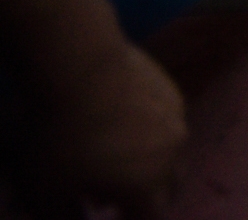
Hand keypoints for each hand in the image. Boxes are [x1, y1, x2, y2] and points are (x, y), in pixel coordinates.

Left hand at [25, 37, 187, 219]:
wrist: (80, 65)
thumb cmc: (63, 137)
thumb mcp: (48, 194)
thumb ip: (68, 219)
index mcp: (147, 185)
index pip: (153, 218)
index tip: (113, 217)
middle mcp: (172, 153)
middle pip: (168, 186)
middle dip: (147, 195)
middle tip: (112, 193)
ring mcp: (175, 117)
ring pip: (168, 150)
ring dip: (148, 160)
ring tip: (113, 153)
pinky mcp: (169, 87)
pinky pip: (165, 120)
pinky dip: (148, 129)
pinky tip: (120, 119)